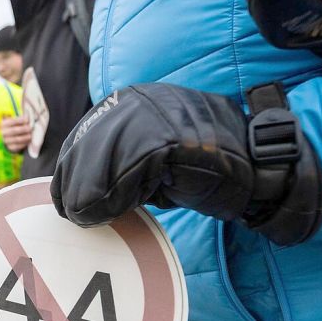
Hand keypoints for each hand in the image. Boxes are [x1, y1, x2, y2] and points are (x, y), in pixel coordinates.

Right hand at [0, 116, 31, 152]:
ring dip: (25, 137)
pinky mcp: (10, 147)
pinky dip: (24, 143)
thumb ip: (20, 120)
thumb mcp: (14, 122)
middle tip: (30, 128)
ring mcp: (6, 141)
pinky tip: (28, 140)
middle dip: (24, 129)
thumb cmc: (13, 127)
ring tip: (30, 135)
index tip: (27, 120)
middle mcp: (3, 133)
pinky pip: (18, 146)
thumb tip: (28, 119)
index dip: (20, 120)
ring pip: (17, 139)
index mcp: (3, 124)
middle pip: (14, 130)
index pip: (12, 121)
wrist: (7, 138)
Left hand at [51, 83, 321, 245]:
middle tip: (77, 217)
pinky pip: (123, 174)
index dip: (70, 175)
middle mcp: (133, 103)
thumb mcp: (146, 160)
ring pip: (98, 163)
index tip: (68, 202)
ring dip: (90, 198)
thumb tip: (74, 194)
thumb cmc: (198, 168)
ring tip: (93, 218)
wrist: (252, 166)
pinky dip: (111, 199)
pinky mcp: (164, 139)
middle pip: (84, 150)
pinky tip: (112, 212)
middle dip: (75, 188)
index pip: (82, 140)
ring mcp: (149, 117)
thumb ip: (114, 165)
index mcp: (126, 102)